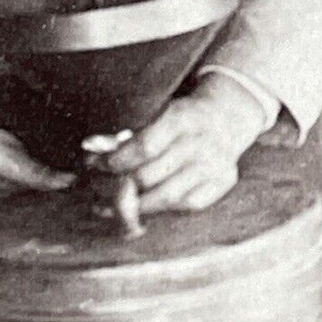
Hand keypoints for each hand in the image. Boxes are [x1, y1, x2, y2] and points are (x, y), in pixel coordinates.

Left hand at [94, 76, 268, 214]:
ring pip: (166, 196)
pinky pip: (186, 204)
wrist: (229, 115)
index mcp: (184, 118)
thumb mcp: (159, 114)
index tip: (95, 165)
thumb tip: (92, 150)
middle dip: (116, 186)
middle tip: (95, 188)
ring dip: (133, 205)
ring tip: (109, 207)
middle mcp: (202, 142)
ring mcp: (215, 164)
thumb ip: (130, 136)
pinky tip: (144, 206)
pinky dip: (162, 208)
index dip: (115, 161)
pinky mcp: (223, 181)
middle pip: (150, 175)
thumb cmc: (183, 117)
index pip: (144, 147)